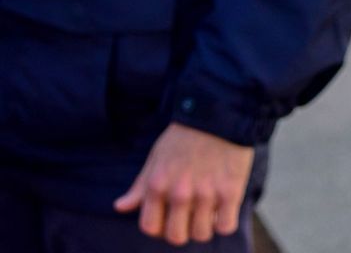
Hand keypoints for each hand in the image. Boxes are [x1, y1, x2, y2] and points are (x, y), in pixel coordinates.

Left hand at [114, 123, 253, 245]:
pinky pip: (225, 226)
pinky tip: (225, 209)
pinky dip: (224, 223)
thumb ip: (140, 186)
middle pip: (176, 237)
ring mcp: (205, 194)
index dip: (159, 229)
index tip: (170, 220)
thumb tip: (120, 207)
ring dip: (205, 227)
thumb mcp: (156, 157)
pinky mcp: (231, 191)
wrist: (220, 113)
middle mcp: (179, 193)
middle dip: (184, 231)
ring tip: (210, 211)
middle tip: (191, 218)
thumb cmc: (184, 136)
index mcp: (157, 185)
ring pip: (201, 235)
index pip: (150, 228)